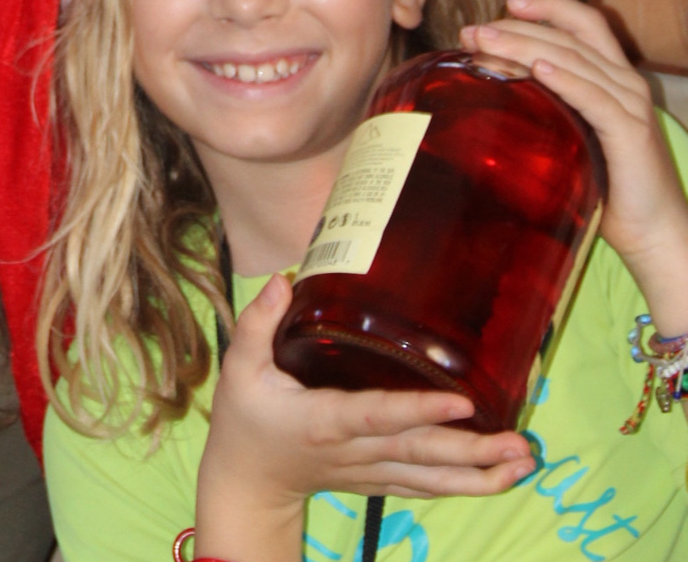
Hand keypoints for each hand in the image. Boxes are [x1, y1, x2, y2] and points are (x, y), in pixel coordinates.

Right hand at [195, 278, 532, 561]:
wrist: (249, 482)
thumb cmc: (246, 418)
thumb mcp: (240, 367)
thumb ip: (257, 323)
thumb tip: (283, 280)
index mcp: (325, 420)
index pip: (379, 416)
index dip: (419, 411)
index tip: (462, 403)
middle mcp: (356, 451)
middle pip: (421, 454)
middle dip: (473, 452)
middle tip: (521, 444)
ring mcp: (371, 470)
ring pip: (433, 477)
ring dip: (482, 474)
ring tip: (525, 462)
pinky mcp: (380, 480)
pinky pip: (428, 486)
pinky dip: (466, 485)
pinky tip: (500, 477)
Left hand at [464, 0, 687, 331]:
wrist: (654, 234)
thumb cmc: (608, 185)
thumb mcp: (573, 134)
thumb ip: (548, 108)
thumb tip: (490, 92)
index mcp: (613, 77)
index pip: (584, 22)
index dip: (549, 5)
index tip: (507, 2)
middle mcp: (625, 82)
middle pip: (569, 37)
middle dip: (518, 27)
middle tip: (474, 32)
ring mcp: (630, 105)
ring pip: (574, 59)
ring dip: (526, 45)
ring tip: (487, 42)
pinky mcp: (631, 132)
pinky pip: (593, 98)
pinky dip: (565, 79)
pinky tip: (537, 69)